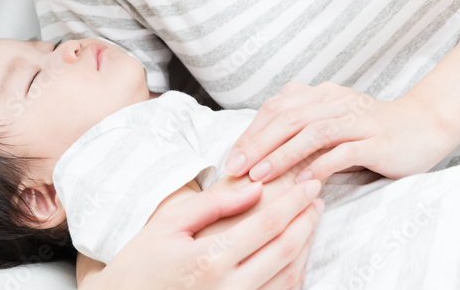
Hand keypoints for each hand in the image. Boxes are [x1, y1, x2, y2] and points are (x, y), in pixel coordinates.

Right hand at [85, 175, 324, 289]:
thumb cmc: (142, 262)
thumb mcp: (170, 223)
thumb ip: (214, 204)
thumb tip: (256, 188)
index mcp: (210, 260)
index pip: (268, 225)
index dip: (295, 202)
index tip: (310, 183)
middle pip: (286, 251)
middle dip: (307, 220)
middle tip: (317, 196)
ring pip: (289, 278)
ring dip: (306, 245)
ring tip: (311, 219)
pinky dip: (293, 272)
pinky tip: (295, 251)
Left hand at [223, 81, 454, 183]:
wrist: (424, 126)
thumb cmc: (372, 130)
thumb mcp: (333, 121)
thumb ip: (303, 126)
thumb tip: (260, 149)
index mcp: (323, 94)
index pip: (277, 108)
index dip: (251, 132)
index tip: (231, 158)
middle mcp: (337, 101)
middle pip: (288, 118)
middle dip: (257, 144)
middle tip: (235, 169)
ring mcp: (358, 120)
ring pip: (311, 133)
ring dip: (281, 155)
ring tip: (259, 177)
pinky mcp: (377, 141)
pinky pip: (343, 152)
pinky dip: (319, 167)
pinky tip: (302, 185)